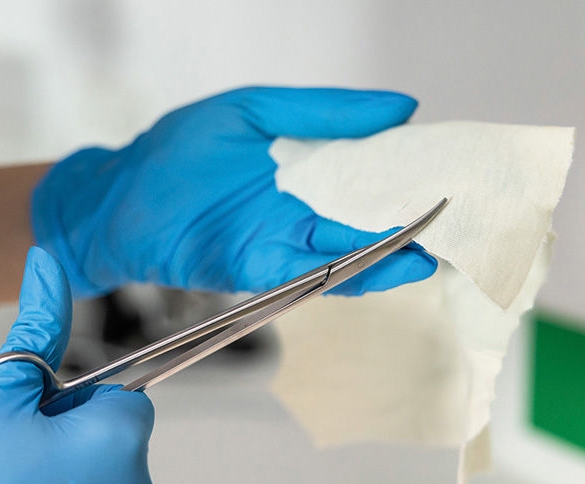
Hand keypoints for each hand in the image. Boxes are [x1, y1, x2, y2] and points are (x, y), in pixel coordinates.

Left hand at [32, 86, 437, 297]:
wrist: (118, 199)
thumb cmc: (179, 151)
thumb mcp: (255, 110)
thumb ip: (323, 112)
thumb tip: (401, 107)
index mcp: (310, 166)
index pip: (376, 170)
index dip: (416, 171)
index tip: (457, 169)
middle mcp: (306, 209)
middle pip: (371, 217)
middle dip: (416, 222)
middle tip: (466, 221)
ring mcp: (286, 242)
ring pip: (351, 253)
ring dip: (391, 255)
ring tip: (436, 250)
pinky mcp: (262, 270)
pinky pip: (314, 275)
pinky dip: (351, 274)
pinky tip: (386, 265)